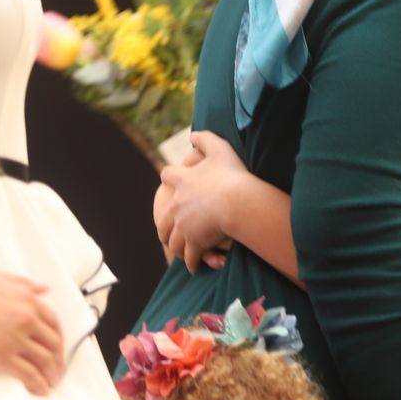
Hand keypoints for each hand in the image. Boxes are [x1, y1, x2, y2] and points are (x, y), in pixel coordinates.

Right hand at [0, 268, 64, 395]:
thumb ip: (24, 284)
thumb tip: (46, 289)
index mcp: (27, 299)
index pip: (53, 322)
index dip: (57, 338)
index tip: (56, 348)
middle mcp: (27, 319)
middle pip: (53, 343)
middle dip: (58, 359)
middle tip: (57, 370)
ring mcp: (15, 338)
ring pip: (44, 360)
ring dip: (51, 374)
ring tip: (51, 384)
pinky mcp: (0, 357)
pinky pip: (28, 374)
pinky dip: (38, 384)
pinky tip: (41, 391)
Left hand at [158, 130, 247, 272]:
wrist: (237, 202)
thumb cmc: (231, 175)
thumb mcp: (219, 149)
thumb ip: (205, 139)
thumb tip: (193, 133)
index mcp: (181, 181)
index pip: (167, 176)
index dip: (169, 178)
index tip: (171, 180)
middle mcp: (177, 205)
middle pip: (163, 217)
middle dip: (165, 224)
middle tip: (168, 228)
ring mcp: (184, 226)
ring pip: (173, 240)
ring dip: (176, 245)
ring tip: (179, 250)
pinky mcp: (194, 242)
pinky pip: (189, 257)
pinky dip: (191, 262)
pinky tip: (193, 266)